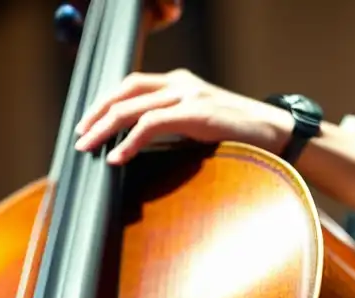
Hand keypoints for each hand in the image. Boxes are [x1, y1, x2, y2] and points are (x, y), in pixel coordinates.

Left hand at [74, 69, 294, 163]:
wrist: (275, 133)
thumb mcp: (197, 125)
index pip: (130, 86)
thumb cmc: (236, 135)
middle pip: (124, 93)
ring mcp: (188, 95)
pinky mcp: (196, 113)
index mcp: (178, 83)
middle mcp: (180, 83)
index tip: (85, 125)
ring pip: (132, 107)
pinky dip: (129, 141)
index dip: (103, 104)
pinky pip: (152, 124)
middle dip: (96, 115)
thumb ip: (171, 128)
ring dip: (104, 129)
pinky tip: (116, 157)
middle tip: (78, 139)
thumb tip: (137, 148)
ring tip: (88, 149)